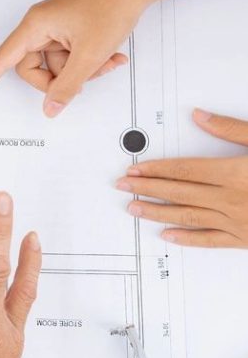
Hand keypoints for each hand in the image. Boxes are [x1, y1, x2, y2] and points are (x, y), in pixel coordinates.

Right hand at [0, 0, 156, 115]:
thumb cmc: (112, 7)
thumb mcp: (90, 54)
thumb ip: (68, 86)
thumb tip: (50, 108)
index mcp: (35, 25)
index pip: (2, 60)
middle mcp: (40, 25)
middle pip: (33, 68)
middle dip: (60, 78)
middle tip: (86, 76)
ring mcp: (54, 27)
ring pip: (55, 65)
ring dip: (81, 70)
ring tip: (107, 60)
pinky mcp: (68, 28)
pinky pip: (68, 56)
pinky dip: (87, 61)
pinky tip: (109, 56)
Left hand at [117, 109, 247, 247]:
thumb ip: (232, 130)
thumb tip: (200, 116)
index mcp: (237, 173)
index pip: (184, 170)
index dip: (156, 169)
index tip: (135, 169)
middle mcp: (234, 200)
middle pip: (180, 192)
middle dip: (148, 188)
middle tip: (123, 185)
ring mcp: (239, 222)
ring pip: (189, 216)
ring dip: (158, 212)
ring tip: (133, 208)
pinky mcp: (247, 239)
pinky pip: (211, 240)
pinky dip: (188, 238)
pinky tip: (167, 235)